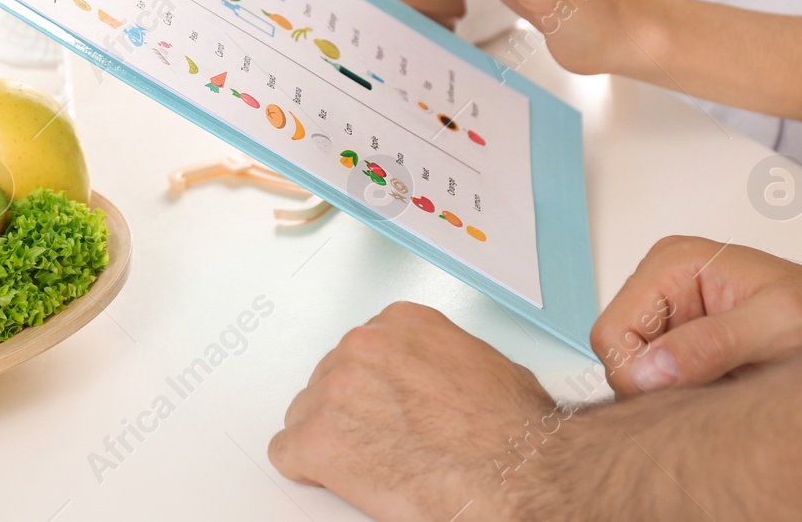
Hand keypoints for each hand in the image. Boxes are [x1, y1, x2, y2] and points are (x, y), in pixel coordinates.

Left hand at [269, 302, 551, 521]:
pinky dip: (305, 469)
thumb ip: (438, 359)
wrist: (514, 469)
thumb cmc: (511, 427)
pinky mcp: (320, 438)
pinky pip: (286, 452)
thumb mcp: (482, 362)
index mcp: (400, 323)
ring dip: (329, 437)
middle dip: (349, 410)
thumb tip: (436, 381)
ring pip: (305, 414)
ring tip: (366, 462)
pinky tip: (331, 478)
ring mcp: (336, 389)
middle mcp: (362, 346)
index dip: (370, 385)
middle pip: (329, 379)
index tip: (381, 404)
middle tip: (379, 440)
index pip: (361, 348)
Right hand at [592, 235, 801, 396]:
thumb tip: (650, 369)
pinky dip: (687, 393)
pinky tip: (725, 385)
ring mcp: (669, 312)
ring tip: (730, 381)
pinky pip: (659, 379)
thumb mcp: (779, 328)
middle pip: (619, 355)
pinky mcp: (681, 338)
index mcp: (672, 263)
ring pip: (637, 372)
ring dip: (677, 389)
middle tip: (719, 384)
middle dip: (661, 382)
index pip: (611, 334)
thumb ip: (712, 345)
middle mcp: (661, 283)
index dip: (639, 375)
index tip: (687, 388)